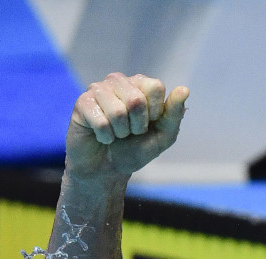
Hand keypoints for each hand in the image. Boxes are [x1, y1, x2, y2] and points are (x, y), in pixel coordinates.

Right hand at [65, 73, 188, 179]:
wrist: (108, 169)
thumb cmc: (136, 149)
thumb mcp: (163, 135)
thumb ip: (174, 113)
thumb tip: (184, 89)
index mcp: (140, 84)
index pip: (155, 87)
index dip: (155, 113)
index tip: (149, 123)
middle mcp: (118, 81)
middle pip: (136, 100)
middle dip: (137, 125)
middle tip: (131, 132)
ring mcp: (97, 90)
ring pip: (118, 111)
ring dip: (121, 132)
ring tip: (116, 133)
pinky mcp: (81, 103)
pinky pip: (101, 122)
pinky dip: (106, 137)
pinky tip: (102, 136)